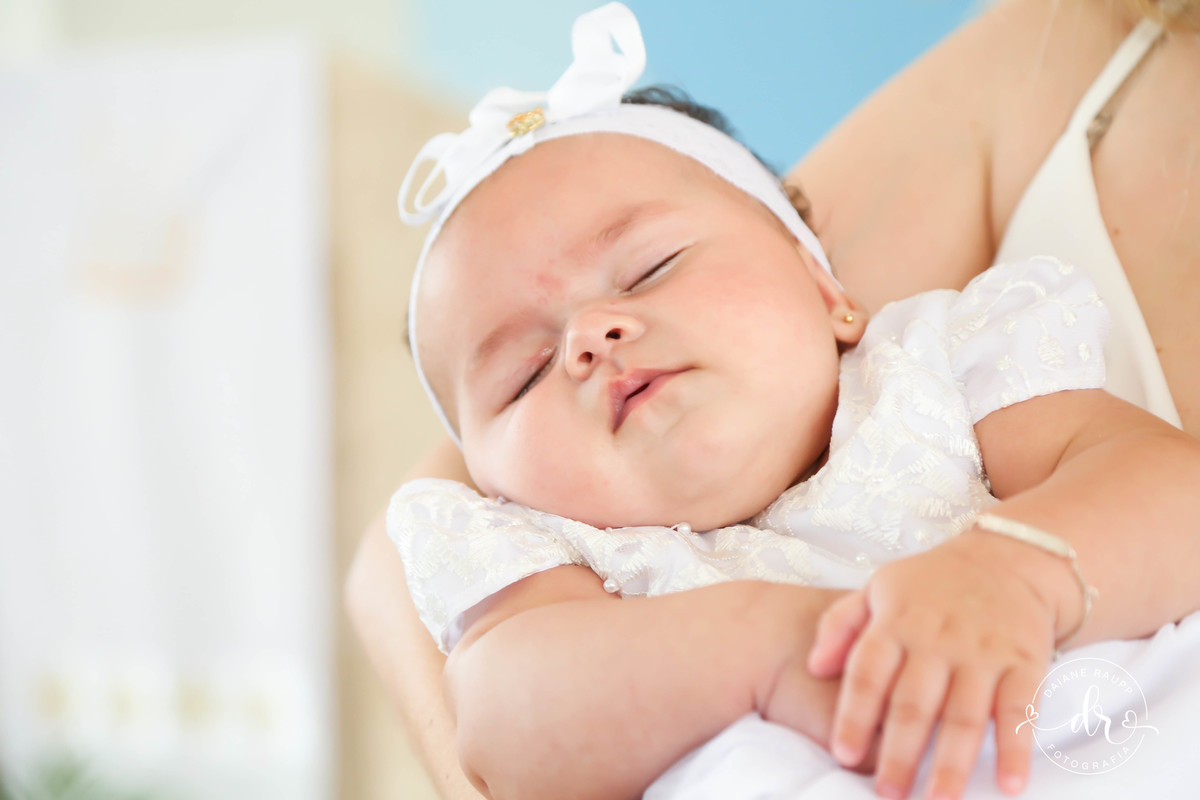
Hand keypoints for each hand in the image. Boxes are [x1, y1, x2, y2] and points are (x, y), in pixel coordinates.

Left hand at [807, 538, 1057, 798]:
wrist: (1007, 557)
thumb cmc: (929, 583)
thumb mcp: (876, 589)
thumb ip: (839, 626)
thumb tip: (814, 667)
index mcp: (896, 622)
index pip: (868, 674)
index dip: (853, 716)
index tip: (842, 755)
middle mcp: (937, 639)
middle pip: (913, 704)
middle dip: (899, 754)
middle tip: (887, 795)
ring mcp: (982, 652)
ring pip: (964, 715)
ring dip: (952, 763)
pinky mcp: (1025, 662)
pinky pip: (1020, 710)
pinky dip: (1016, 748)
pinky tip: (1009, 786)